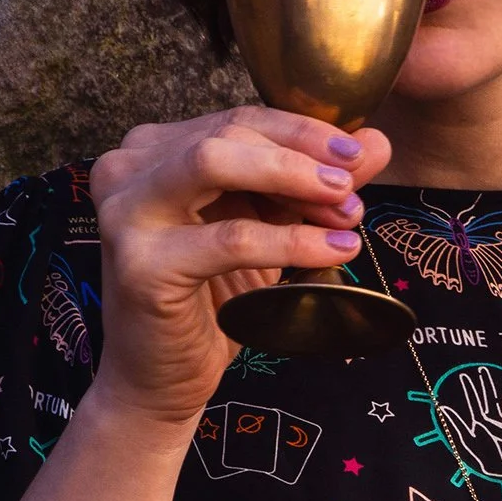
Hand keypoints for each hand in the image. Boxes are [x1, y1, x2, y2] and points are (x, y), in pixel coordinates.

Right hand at [86, 108, 390, 430]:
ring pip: (215, 162)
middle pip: (229, 132)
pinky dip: (291, 241)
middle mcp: (127, 169)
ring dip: (293, 180)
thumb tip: (375, 143)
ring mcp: (126, 213)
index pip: (238, 119)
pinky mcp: (140, 263)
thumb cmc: (211, 301)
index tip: (357, 155)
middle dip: (303, 157)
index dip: (303, 133)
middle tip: (353, 186)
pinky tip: (335, 250)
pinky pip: (230, 239)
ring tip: (346, 210)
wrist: (160, 381)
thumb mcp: (269, 227)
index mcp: (154, 150)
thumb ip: (314, 182)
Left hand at [439, 362, 501, 480]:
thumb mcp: (482, 457)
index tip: (464, 377)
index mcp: (480, 431)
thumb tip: (476, 422)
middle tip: (483, 369)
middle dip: (486, 387)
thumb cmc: (498, 472)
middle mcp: (494, 427)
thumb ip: (476, 439)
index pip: (473, 407)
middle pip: (488, 402)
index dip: (469, 393)